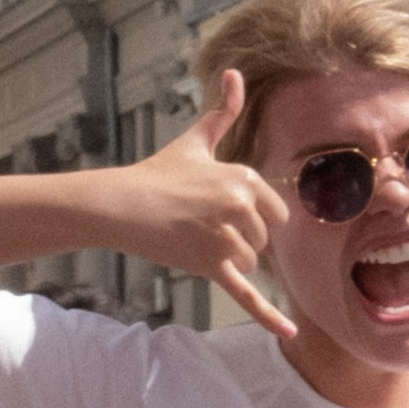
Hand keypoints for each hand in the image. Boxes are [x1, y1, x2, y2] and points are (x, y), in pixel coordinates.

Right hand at [123, 70, 293, 336]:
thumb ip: (222, 112)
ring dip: (226, 260)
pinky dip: (269, 317)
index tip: (223, 213)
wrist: (119, 204)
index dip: (254, 220)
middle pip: (264, 242)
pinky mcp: (208, 265)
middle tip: (202, 227)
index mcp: (243, 177)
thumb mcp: (195, 142)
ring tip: (193, 240)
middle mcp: (239, 204)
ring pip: (249, 265)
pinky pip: (246, 295)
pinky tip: (289, 334)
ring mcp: (224, 236)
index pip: (276, 214)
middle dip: (240, 241)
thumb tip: (236, 73)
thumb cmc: (158, 173)